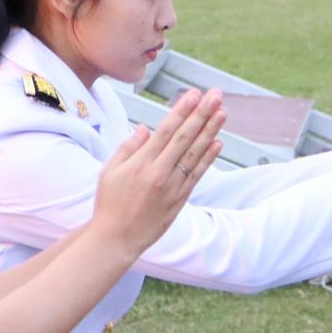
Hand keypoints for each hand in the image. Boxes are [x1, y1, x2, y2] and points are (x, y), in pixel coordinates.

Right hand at [91, 89, 225, 253]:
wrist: (117, 238)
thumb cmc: (109, 203)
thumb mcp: (109, 172)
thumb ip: (128, 147)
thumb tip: (146, 128)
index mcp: (141, 163)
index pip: (166, 130)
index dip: (182, 111)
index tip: (194, 94)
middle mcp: (159, 172)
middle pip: (185, 138)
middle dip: (202, 114)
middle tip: (216, 96)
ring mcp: (172, 186)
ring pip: (195, 153)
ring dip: (211, 131)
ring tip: (222, 112)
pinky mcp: (180, 199)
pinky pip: (197, 174)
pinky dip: (209, 158)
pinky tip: (218, 142)